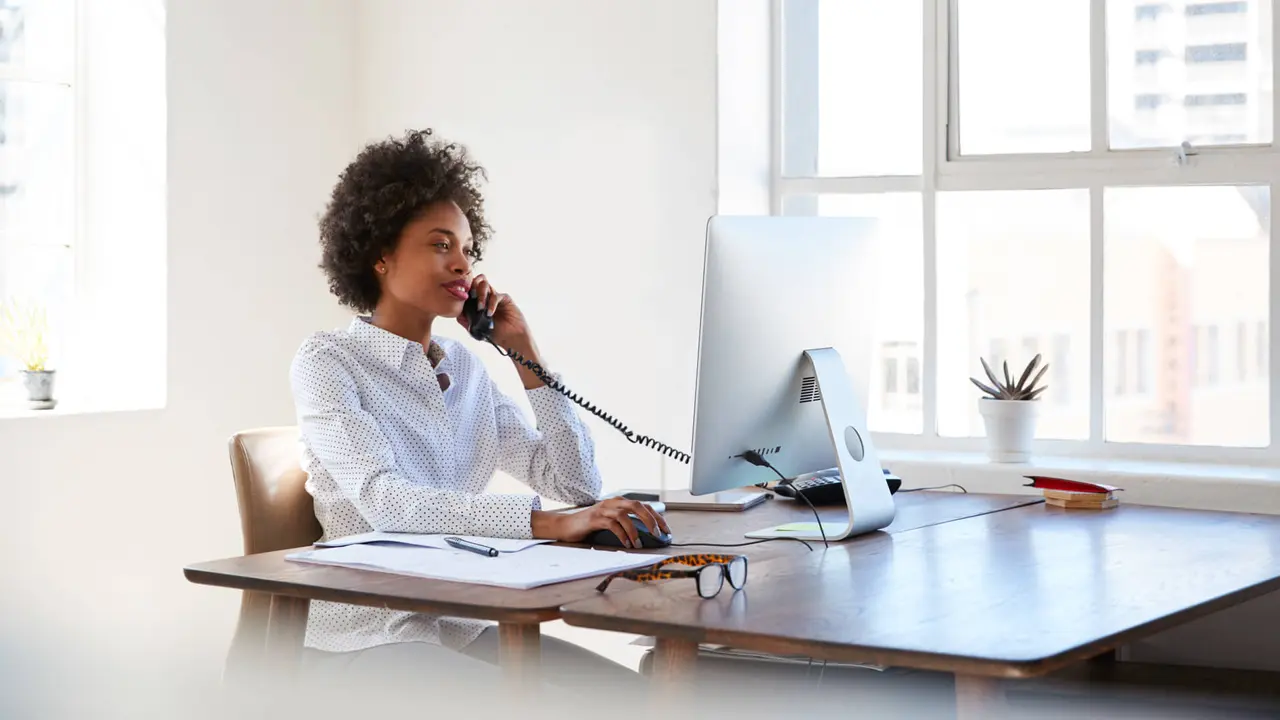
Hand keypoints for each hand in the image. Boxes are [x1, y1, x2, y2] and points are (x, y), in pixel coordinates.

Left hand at [457, 274, 530, 350]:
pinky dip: (491, 303)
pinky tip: (489, 313)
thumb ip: (465, 321)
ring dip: (481, 295)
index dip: (464, 290)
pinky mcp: (505, 299)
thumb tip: (455, 312)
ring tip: (480, 308)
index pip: (469, 288)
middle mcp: (486, 296)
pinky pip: (496, 295)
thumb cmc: (495, 334)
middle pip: (477, 281)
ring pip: (485, 284)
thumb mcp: (475, 329)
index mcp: (478, 301)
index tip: (461, 299)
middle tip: (470, 296)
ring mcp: (495, 297)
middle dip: (471, 285)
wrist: (511, 339)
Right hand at [531, 498, 670, 548]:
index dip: (657, 517)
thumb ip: (626, 524)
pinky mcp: (594, 519)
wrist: (566, 526)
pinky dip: (621, 534)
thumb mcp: (611, 522)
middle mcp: (613, 502)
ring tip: (639, 543)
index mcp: (619, 502)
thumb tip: (646, 536)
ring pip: (625, 515)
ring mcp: (603, 509)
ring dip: (634, 530)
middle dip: (650, 520)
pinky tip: (626, 543)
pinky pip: (612, 525)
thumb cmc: (591, 526)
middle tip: (657, 534)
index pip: (644, 506)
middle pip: (637, 506)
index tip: (666, 530)